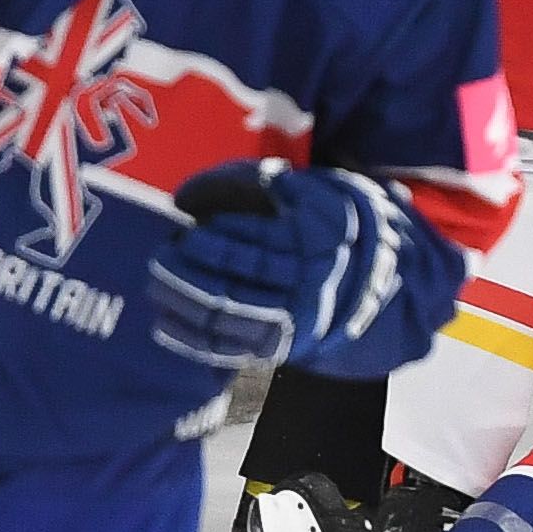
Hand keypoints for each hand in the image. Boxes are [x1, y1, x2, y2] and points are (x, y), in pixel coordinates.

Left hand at [146, 161, 423, 373]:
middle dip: (190, 268)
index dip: (215, 226)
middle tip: (161, 254)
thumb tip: (191, 195)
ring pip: (227, 316)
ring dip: (184, 301)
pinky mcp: (279, 346)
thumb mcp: (310, 194)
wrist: (376, 284)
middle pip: (235, 280)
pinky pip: (229, 348)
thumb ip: (258, 183)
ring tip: (156, 282)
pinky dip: (193, 339)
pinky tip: (164, 323)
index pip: (253, 237)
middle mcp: (303, 286)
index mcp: (312, 244)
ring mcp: (290, 320)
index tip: (183, 211)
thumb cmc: (330, 229)